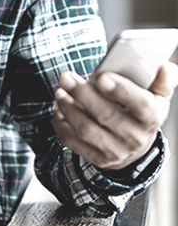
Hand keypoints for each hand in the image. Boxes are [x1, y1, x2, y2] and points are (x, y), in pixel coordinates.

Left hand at [52, 62, 177, 170]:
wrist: (135, 148)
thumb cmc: (141, 115)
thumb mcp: (157, 99)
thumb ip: (162, 81)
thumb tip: (165, 67)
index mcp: (150, 118)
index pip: (141, 105)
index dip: (122, 90)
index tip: (103, 77)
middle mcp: (134, 137)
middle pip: (106, 115)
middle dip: (82, 94)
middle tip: (66, 77)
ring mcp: (115, 150)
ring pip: (86, 129)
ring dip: (68, 108)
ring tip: (60, 92)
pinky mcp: (96, 158)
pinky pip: (72, 141)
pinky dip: (60, 123)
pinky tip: (59, 108)